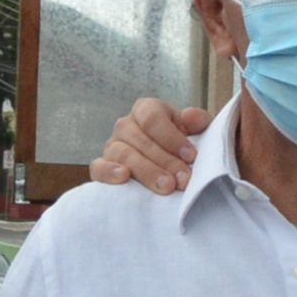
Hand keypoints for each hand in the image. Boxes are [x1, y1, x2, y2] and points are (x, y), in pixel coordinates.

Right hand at [88, 98, 210, 193]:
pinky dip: (109, 172)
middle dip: (165, 161)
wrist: (168, 169)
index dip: (172, 137)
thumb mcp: (195, 131)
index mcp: (146, 110)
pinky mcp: (101, 167)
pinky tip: (123, 178)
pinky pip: (98, 167)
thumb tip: (193, 117)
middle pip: (140, 139)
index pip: (153, 118)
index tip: (191, 156)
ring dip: (146, 171)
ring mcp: (112, 146)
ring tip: (166, 186)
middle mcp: (126, 125)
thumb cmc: (181, 147)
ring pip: (123, 154)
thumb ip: (197, 122)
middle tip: (183, 179)